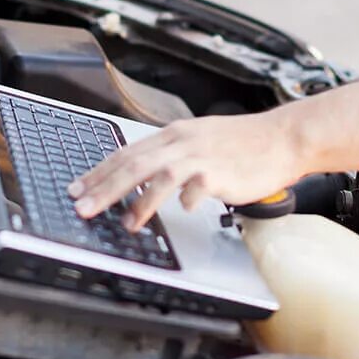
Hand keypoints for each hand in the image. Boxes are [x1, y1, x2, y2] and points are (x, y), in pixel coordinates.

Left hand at [67, 112, 304, 231]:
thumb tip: (139, 176)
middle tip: (82, 207)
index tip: (77, 188)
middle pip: (133, 164)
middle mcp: (182, 143)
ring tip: (124, 223)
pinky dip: (185, 200)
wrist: (281, 138)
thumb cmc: (242, 144)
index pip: (126, 153)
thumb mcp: (198, 141)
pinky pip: (197, 188)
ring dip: (137, 201)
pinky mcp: (220, 172)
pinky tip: (180, 211)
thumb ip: (169, 156)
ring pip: (158, 176)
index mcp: (173, 135)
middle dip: (103, 188)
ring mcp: (201, 157)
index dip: (98, 172)